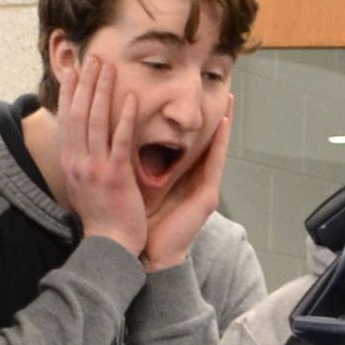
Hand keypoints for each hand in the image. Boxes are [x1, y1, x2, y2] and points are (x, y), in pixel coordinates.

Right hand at [58, 52, 149, 259]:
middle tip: (93, 59)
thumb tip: (80, 144)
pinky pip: (120, 140)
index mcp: (70, 163)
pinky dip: (124, 118)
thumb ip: (81, 162)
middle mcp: (78, 161)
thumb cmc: (100, 217)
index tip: (74, 71)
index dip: (70, 93)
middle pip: (78, 114)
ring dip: (101, 91)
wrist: (109, 245)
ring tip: (108, 68)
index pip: (67, 120)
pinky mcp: (115, 175)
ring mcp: (95, 167)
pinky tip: (130, 98)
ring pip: (96, 121)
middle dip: (85, 83)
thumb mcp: (82, 185)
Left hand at [140, 99, 229, 270]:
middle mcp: (194, 180)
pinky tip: (223, 124)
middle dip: (216, 116)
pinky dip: (219, 143)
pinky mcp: (206, 197)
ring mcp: (204, 188)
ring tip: (230, 100)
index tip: (193, 96)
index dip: (192, 120)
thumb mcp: (136, 186)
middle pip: (206, 142)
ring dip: (225, 124)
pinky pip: (214, 164)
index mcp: (178, 177)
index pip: (187, 142)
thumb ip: (134, 165)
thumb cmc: (140, 224)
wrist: (148, 255)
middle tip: (223, 89)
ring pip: (215, 149)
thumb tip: (114, 139)